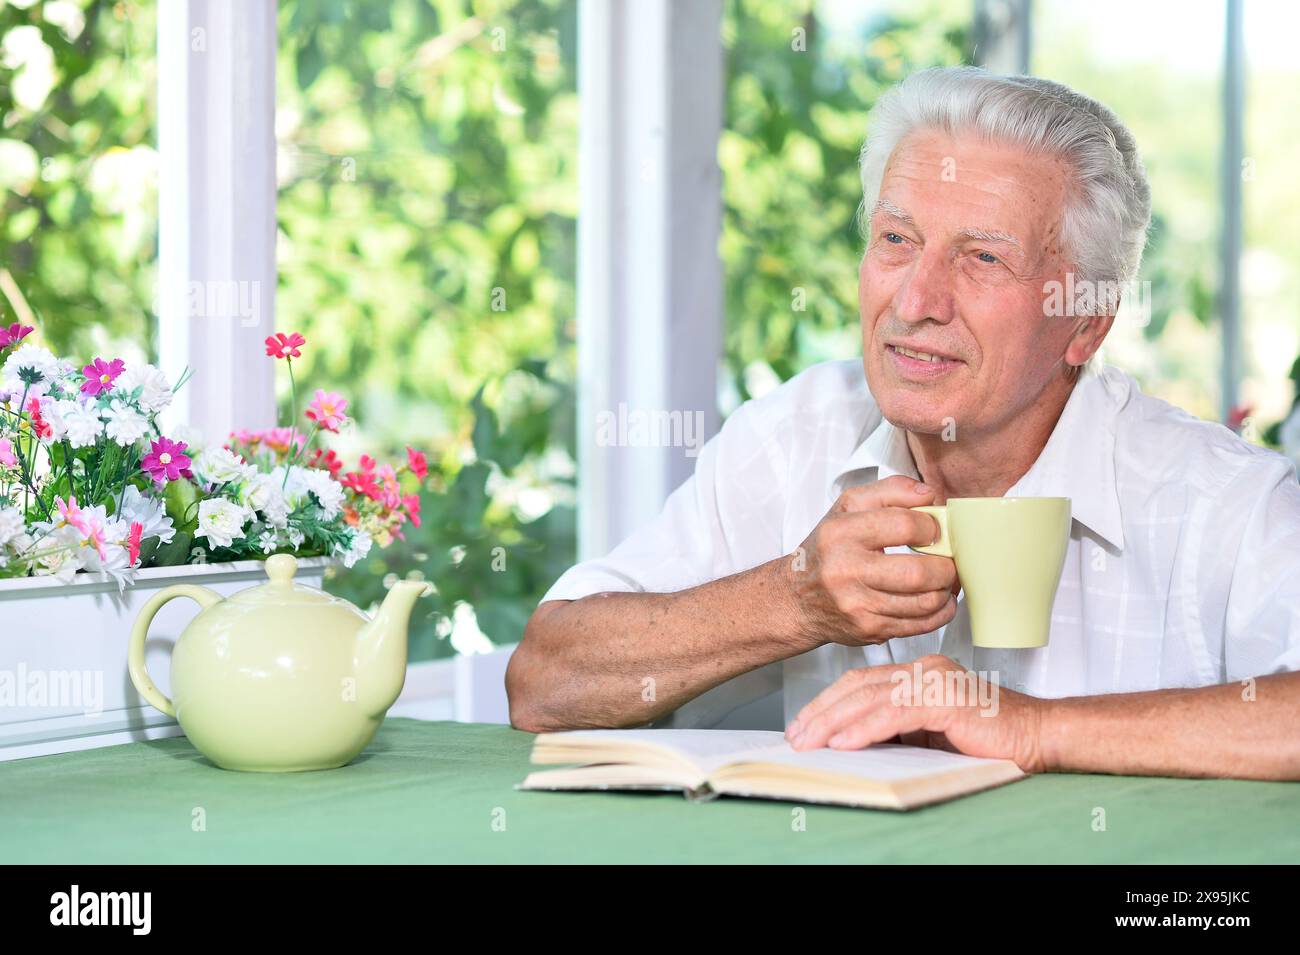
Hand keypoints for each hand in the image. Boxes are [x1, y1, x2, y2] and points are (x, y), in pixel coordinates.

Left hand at [783, 654, 1048, 772]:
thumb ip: (897, 728)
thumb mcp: (931, 732)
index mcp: (919, 674)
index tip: (803, 724)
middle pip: (857, 686)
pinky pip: (895, 714)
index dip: (827, 702)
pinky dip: (865, 729)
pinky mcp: (946, 700)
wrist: (1037, 735)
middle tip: (795, 735)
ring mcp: (934, 682)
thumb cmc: (989, 737)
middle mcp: (923, 671)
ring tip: (809, 741)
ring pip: (870, 698)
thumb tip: (853, 741)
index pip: (861, 682)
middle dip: (821, 712)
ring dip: (834, 722)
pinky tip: (844, 742)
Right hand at [785, 475, 958, 646]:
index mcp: (841, 533)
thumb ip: (890, 491)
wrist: (798, 599)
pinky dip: (940, 611)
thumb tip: (928, 495)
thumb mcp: (848, 508)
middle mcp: (845, 570)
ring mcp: (857, 605)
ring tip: (943, 578)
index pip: (903, 525)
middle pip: (918, 572)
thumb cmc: (828, 550)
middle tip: (946, 559)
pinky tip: (938, 599)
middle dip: (945, 566)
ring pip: (925, 602)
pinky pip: (921, 625)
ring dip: (945, 589)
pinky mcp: (869, 630)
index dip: (931, 526)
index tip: (933, 530)